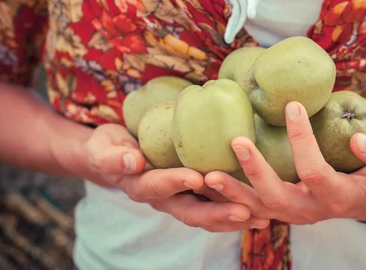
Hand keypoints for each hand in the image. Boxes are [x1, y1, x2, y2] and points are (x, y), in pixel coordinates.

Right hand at [85, 124, 269, 231]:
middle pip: (191, 212)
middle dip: (217, 213)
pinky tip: (262, 211)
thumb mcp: (103, 147)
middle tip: (244, 211)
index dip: (175, 183)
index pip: (158, 187)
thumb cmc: (110, 147)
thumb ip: (112, 155)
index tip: (196, 178)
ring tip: (262, 217)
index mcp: (141, 187)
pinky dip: (237, 211)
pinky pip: (217, 207)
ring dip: (234, 218)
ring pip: (208, 215)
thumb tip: (132, 160)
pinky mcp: (195, 196)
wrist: (117, 157)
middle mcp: (164, 200)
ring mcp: (180, 200)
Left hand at [204, 102, 365, 224]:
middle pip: (277, 198)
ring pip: (257, 209)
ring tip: (206, 173)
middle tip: (236, 141)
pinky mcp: (280, 210)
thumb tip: (359, 139)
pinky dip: (230, 199)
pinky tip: (208, 181)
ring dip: (231, 192)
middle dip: (255, 171)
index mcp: (338, 198)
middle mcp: (311, 211)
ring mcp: (293, 214)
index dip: (302, 139)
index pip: (315, 171)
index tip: (292, 105)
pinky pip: (251, 208)